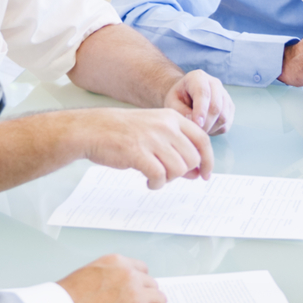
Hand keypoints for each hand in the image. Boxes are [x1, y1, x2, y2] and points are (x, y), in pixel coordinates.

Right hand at [57, 255, 166, 302]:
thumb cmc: (68, 299)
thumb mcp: (89, 272)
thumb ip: (110, 275)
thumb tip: (120, 286)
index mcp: (117, 262)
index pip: (142, 270)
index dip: (139, 284)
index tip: (133, 294)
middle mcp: (129, 274)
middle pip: (152, 285)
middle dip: (145, 297)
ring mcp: (136, 294)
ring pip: (160, 299)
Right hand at [77, 107, 211, 187]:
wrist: (94, 130)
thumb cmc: (124, 132)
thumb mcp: (155, 132)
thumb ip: (177, 149)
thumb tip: (197, 172)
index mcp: (171, 118)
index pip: (202, 139)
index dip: (208, 160)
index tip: (206, 175)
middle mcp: (165, 126)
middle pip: (192, 159)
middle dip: (183, 173)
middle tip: (167, 174)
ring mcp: (152, 139)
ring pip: (178, 169)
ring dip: (168, 179)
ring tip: (155, 176)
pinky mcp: (138, 153)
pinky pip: (159, 177)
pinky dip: (156, 184)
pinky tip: (148, 181)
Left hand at [162, 70, 233, 134]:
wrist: (186, 95)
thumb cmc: (178, 98)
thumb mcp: (172, 101)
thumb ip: (180, 110)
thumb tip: (193, 120)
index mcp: (198, 77)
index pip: (203, 93)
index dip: (201, 110)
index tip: (196, 124)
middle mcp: (214, 83)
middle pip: (216, 107)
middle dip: (205, 124)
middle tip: (194, 133)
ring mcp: (224, 95)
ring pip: (223, 116)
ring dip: (211, 128)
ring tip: (198, 130)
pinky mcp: (230, 107)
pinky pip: (227, 123)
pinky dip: (216, 130)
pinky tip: (205, 128)